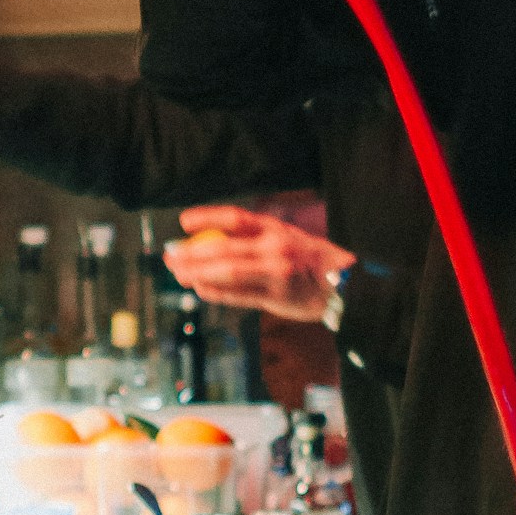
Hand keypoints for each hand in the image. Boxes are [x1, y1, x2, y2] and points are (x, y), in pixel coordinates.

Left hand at [165, 205, 353, 320]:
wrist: (345, 285)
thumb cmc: (310, 261)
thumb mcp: (287, 238)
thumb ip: (255, 239)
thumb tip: (211, 240)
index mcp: (276, 229)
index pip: (236, 218)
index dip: (208, 217)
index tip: (184, 222)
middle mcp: (275, 248)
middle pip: (224, 248)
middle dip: (192, 253)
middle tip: (170, 256)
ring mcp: (276, 273)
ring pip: (227, 272)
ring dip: (198, 273)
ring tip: (178, 274)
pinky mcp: (276, 296)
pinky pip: (238, 295)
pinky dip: (216, 292)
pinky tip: (200, 289)